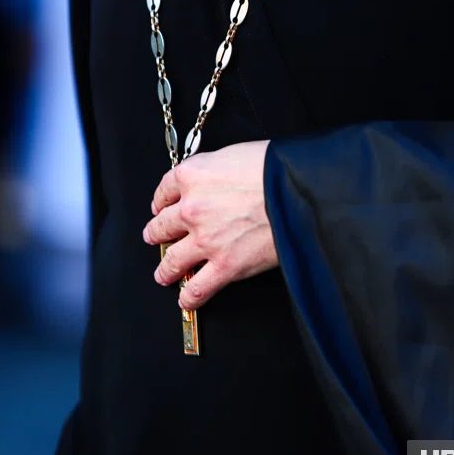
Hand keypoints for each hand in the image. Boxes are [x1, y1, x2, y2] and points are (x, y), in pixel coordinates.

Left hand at [143, 140, 278, 310]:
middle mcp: (191, 208)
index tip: (161, 207)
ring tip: (164, 274)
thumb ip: (213, 172)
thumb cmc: (275, 168)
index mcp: (191, 176)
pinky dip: (189, 298)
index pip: (164, 191)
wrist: (298, 190)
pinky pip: (197, 288)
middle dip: (157, 234)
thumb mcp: (233, 154)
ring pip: (173, 260)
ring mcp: (205, 239)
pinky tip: (186, 300)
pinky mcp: (225, 265)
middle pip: (162, 226)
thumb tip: (212, 182)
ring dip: (165, 269)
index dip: (161, 202)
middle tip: (155, 238)